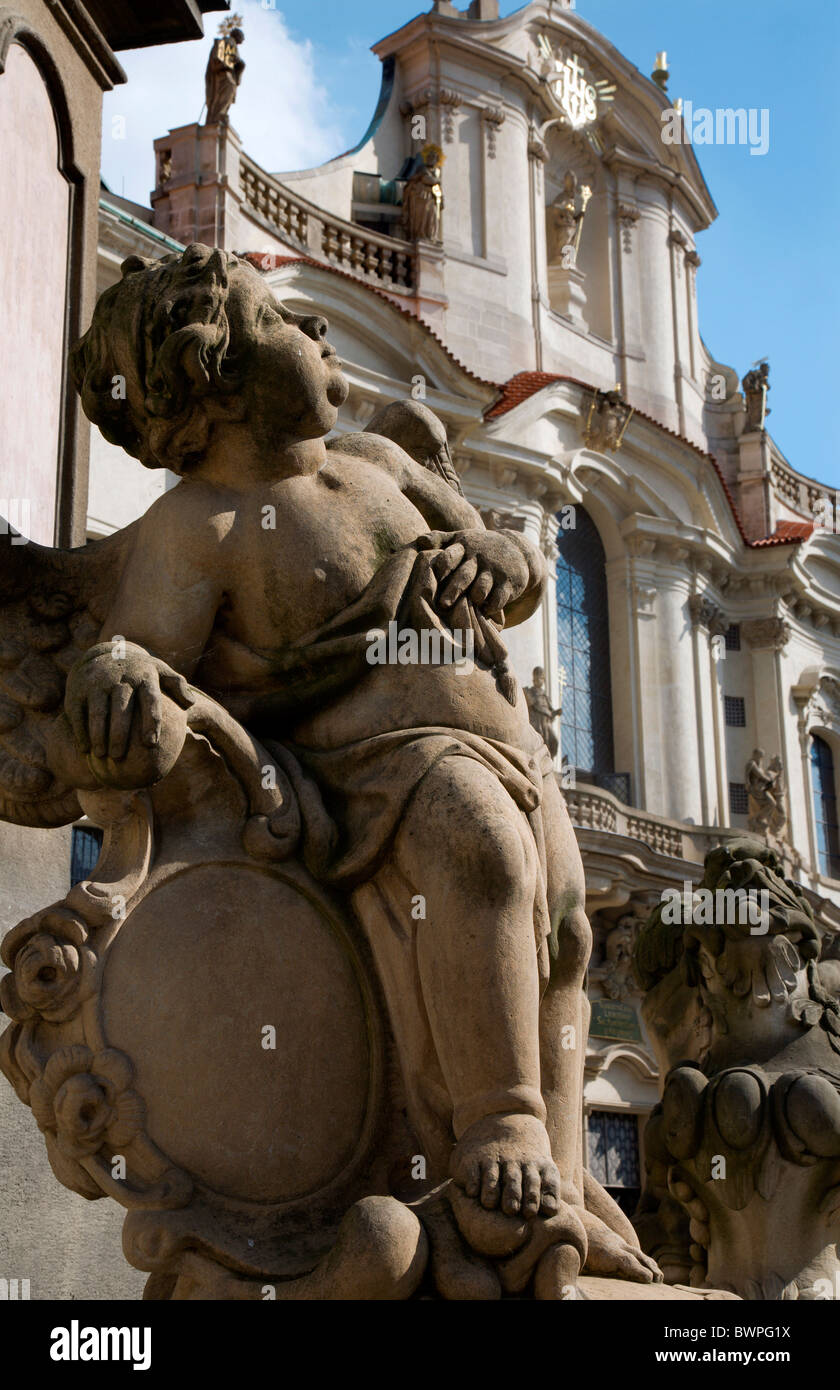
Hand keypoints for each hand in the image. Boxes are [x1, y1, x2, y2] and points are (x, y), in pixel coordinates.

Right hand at [65, 642, 192, 763]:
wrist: (104, 654)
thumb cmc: (139, 673)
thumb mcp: (159, 671)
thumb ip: (177, 685)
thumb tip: (191, 704)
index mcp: (143, 676)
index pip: (150, 699)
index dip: (151, 721)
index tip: (151, 744)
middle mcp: (119, 678)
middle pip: (121, 709)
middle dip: (120, 734)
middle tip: (120, 757)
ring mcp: (97, 683)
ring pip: (98, 712)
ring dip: (98, 735)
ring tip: (102, 756)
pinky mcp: (78, 689)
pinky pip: (78, 712)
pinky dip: (81, 731)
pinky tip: (85, 749)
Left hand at [419, 530, 530, 620]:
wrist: (517, 550)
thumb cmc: (478, 548)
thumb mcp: (461, 538)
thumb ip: (439, 539)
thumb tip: (419, 541)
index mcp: (465, 547)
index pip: (450, 555)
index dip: (441, 567)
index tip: (431, 579)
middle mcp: (480, 557)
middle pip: (464, 575)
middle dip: (453, 590)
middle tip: (443, 605)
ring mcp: (495, 570)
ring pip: (482, 588)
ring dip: (474, 599)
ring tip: (468, 608)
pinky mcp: (509, 583)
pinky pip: (499, 599)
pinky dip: (491, 607)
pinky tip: (485, 611)